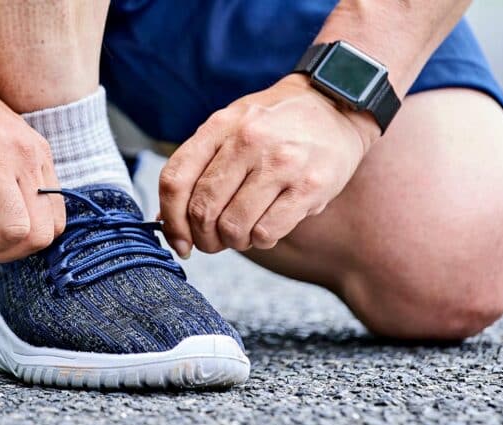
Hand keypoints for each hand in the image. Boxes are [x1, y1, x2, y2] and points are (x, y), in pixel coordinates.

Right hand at [0, 65, 64, 261]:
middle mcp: (22, 156)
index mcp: (37, 154)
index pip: (57, 222)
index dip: (28, 241)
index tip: (1, 231)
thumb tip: (18, 230)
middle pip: (39, 235)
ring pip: (12, 230)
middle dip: (7, 250)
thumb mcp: (3, 142)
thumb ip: (16, 179)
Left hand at [158, 74, 379, 255]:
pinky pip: (266, 232)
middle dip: (203, 238)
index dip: (170, 219)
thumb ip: (199, 167)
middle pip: (202, 209)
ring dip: (233, 241)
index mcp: (221, 125)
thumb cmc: (278, 123)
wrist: (338, 105)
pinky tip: (267, 228)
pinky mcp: (310, 186)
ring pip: (233, 226)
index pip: (176, 180)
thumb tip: (165, 218)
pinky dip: (260, 240)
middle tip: (213, 241)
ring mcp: (281, 163)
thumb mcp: (232, 128)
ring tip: (243, 233)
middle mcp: (248, 140)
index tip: (179, 240)